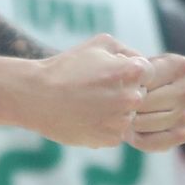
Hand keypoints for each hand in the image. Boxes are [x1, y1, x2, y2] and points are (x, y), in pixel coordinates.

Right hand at [19, 33, 148, 146]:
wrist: (36, 96)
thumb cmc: (67, 67)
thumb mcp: (97, 44)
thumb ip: (126, 51)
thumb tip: (140, 63)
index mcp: (131, 72)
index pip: (148, 73)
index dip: (129, 71)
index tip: (111, 73)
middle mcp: (131, 98)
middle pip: (140, 94)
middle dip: (124, 90)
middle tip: (98, 88)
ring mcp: (121, 121)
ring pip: (129, 114)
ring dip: (115, 109)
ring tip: (90, 102)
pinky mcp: (110, 139)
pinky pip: (116, 131)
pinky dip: (105, 125)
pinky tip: (86, 116)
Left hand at [125, 51, 184, 150]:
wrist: (136, 98)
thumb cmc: (130, 76)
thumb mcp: (125, 60)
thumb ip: (125, 60)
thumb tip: (121, 60)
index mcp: (180, 65)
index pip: (145, 77)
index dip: (125, 84)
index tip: (116, 86)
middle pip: (146, 101)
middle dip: (126, 106)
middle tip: (115, 106)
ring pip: (147, 122)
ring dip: (129, 123)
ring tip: (122, 116)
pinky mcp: (184, 134)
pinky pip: (153, 142)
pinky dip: (137, 138)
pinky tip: (132, 131)